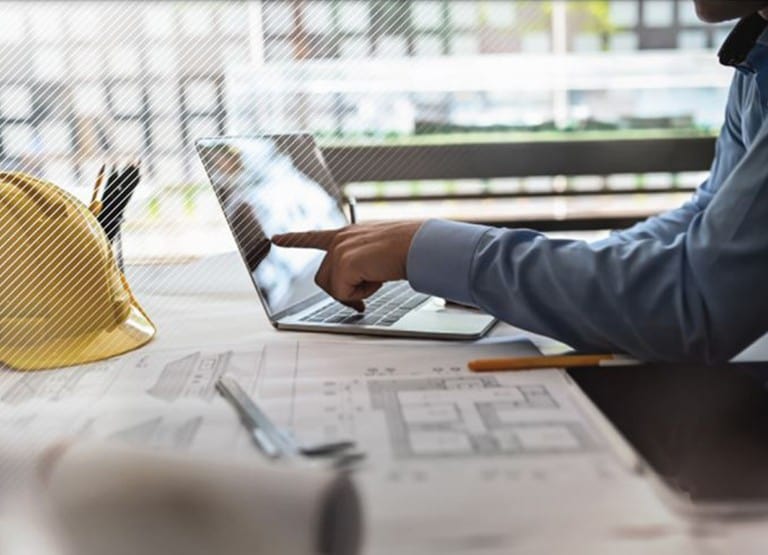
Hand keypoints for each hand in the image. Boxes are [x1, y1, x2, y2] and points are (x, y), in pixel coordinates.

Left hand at [272, 221, 422, 310]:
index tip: (275, 238)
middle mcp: (339, 240)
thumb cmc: (405, 248)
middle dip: (342, 290)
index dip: (293, 239)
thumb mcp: (375, 251)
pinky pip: (344, 294)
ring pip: (333, 288)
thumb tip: (351, 289)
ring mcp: (339, 251)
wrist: (417, 245)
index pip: (314, 237)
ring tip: (376, 276)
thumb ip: (358, 262)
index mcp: (346, 234)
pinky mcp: (344, 264)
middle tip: (364, 294)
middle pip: (324, 279)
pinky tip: (377, 278)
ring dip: (355, 291)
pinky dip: (363, 294)